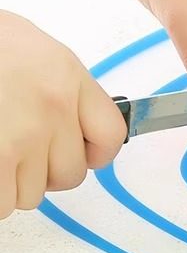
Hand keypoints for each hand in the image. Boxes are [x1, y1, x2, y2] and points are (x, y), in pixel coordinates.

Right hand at [0, 11, 126, 218]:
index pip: (110, 135)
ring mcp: (19, 136)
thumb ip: (56, 88)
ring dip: (11, 184)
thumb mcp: (27, 48)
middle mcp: (51, 107)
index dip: (94, 153)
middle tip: (17, 153)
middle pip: (70, 174)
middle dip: (43, 172)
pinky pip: (2, 204)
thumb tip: (66, 127)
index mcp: (65, 75)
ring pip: (32, 194)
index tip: (79, 153)